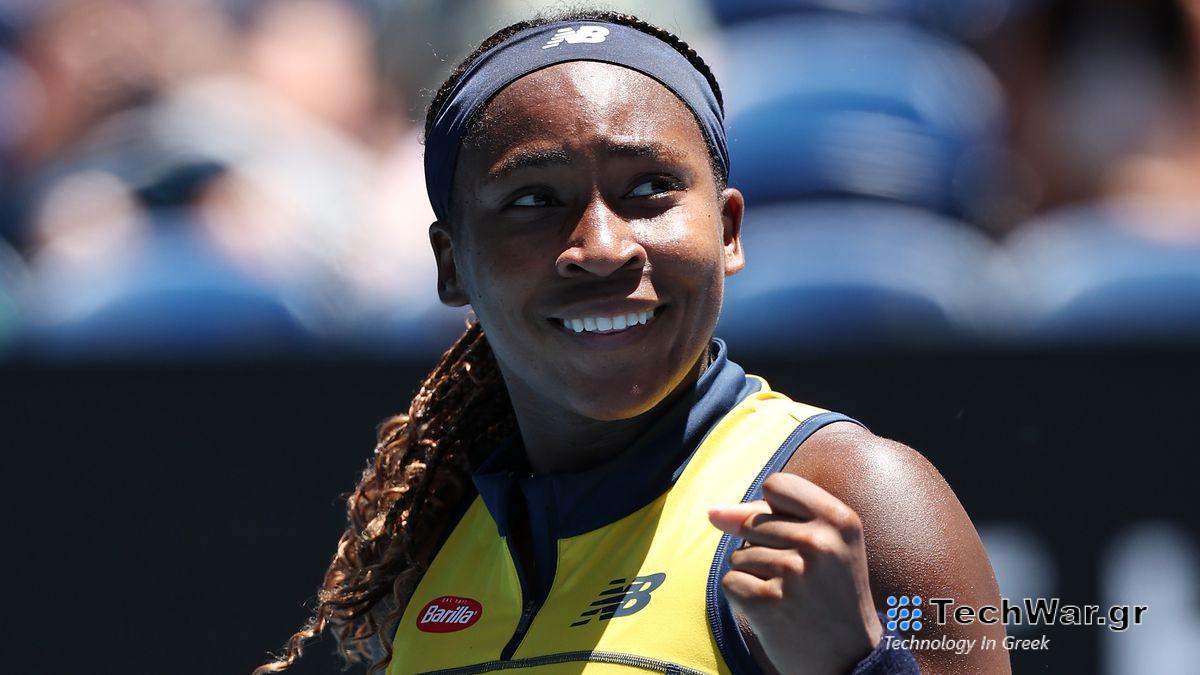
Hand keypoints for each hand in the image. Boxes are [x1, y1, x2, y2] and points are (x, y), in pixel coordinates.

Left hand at [708, 472, 883, 674]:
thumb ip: (769, 517)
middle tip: (801, 580)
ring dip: (755, 576)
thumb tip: (713, 513)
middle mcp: (819, 542)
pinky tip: (773, 612)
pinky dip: (743, 598)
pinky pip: (730, 581)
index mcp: (840, 520)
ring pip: (739, 554)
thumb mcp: (823, 546)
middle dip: (765, 549)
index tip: (792, 535)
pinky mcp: (767, 601)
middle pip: (753, 522)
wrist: (851, 662)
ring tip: (790, 597)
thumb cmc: (831, 596)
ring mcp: (793, 572)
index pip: (776, 485)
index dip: (772, 508)